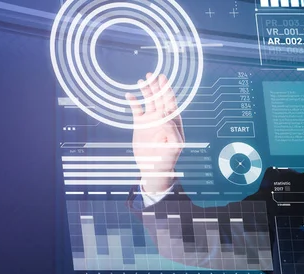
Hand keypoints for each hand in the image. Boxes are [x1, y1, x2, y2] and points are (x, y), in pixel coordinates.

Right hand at [126, 73, 184, 192]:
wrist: (153, 168)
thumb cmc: (168, 158)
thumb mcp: (175, 145)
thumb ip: (172, 129)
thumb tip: (165, 114)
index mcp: (173, 120)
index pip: (170, 102)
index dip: (167, 90)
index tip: (162, 80)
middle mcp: (162, 117)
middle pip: (160, 98)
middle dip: (157, 86)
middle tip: (152, 75)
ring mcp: (151, 119)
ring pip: (148, 101)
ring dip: (146, 91)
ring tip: (142, 81)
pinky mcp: (140, 124)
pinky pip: (136, 109)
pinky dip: (133, 102)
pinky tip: (129, 95)